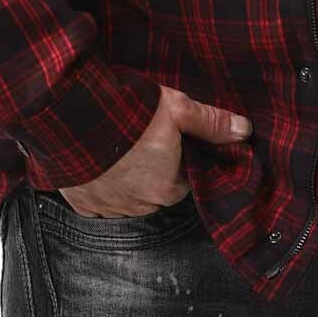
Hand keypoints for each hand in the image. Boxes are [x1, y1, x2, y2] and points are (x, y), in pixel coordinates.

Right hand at [56, 85, 251, 217]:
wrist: (72, 118)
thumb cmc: (129, 113)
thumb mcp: (178, 108)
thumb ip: (211, 122)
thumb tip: (245, 130)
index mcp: (168, 187)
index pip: (184, 178)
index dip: (181, 157)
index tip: (172, 139)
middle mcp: (141, 205)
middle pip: (156, 188)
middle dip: (154, 167)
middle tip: (144, 136)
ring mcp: (108, 207)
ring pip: (127, 194)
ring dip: (126, 176)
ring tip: (120, 144)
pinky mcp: (82, 204)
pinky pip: (98, 198)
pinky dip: (100, 182)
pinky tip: (98, 158)